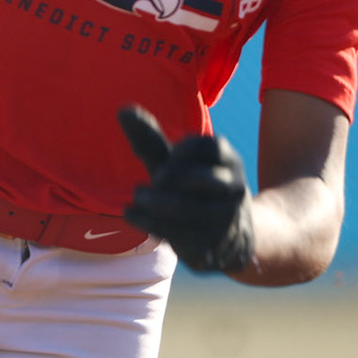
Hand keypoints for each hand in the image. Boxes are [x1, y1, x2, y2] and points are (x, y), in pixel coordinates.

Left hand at [118, 104, 254, 272]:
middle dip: (169, 178)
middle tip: (148, 181)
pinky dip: (151, 224)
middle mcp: (234, 190)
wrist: (232, 239)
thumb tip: (123, 109)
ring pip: (190, 210)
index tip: (169, 156)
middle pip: (201, 178)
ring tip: (136, 198)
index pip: (210, 147)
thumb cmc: (194, 190)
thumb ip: (151, 140)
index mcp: (230, 162)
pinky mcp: (212, 247)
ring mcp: (224, 221)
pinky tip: (132, 214)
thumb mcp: (176, 165)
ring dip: (156, 203)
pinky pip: (182, 236)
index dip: (183, 150)